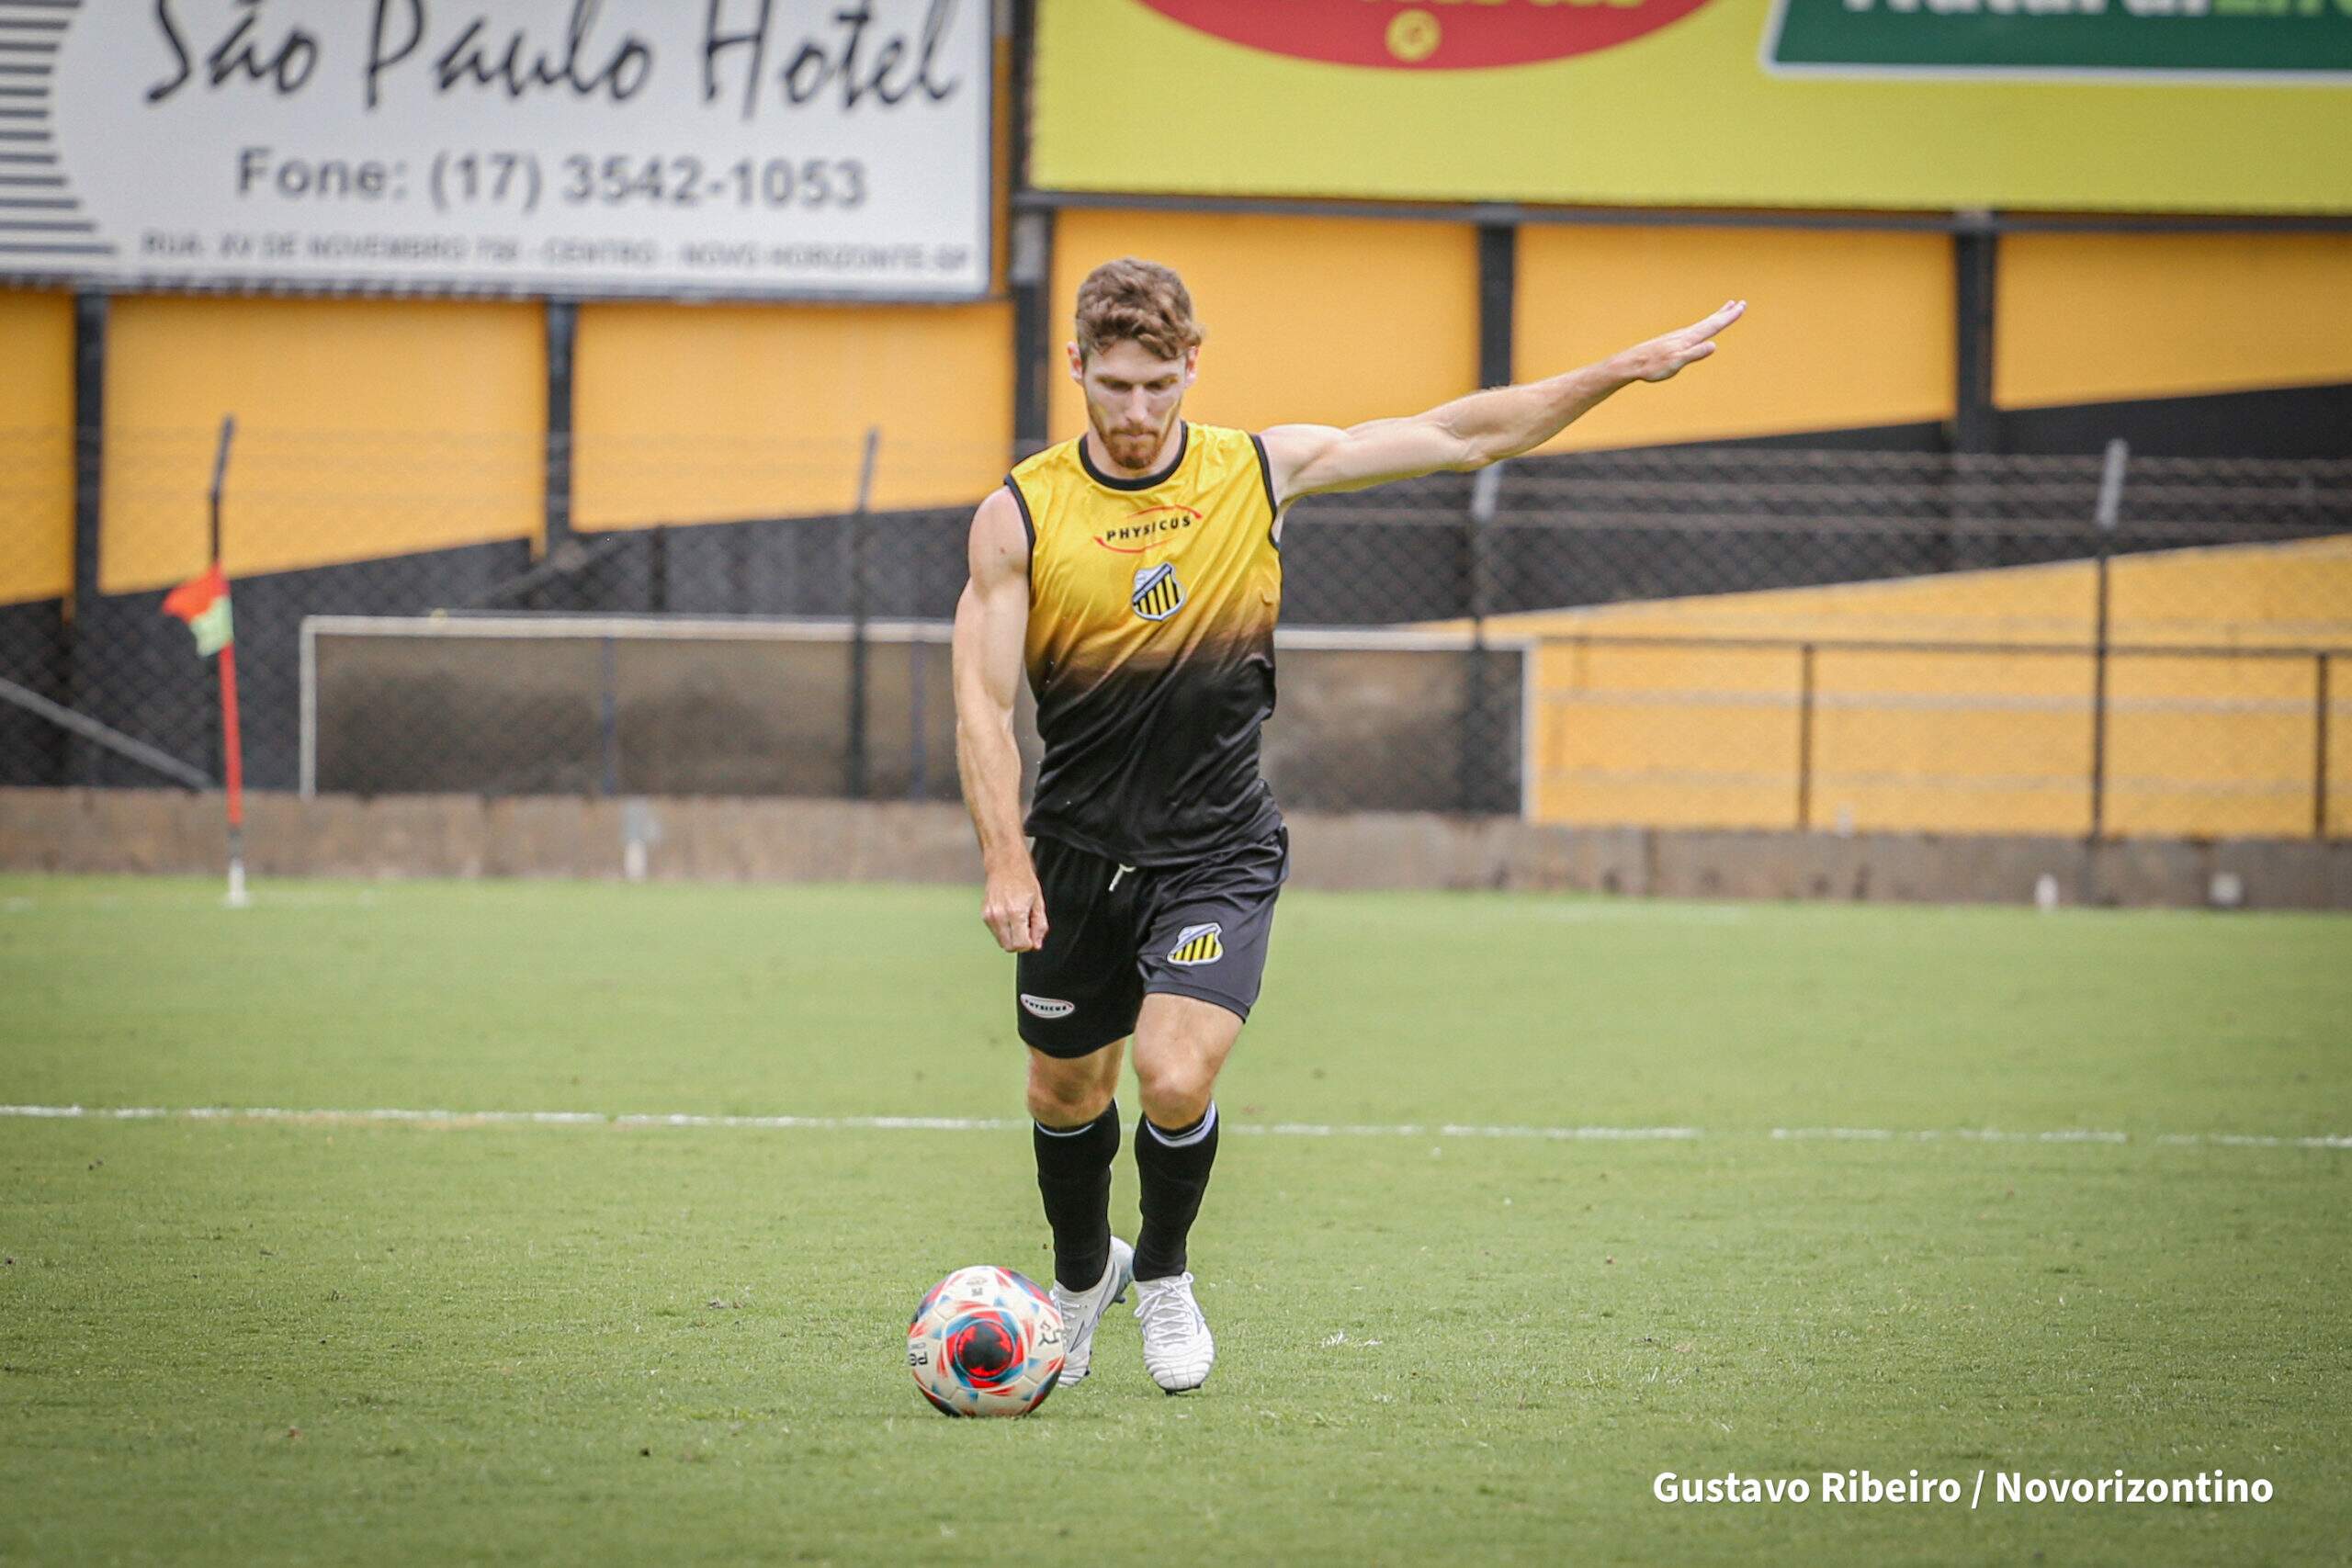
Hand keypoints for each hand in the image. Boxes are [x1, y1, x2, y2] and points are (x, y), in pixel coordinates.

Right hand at [981, 861, 1048, 952]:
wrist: (1004, 864)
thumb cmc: (1023, 879)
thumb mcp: (1038, 902)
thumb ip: (1039, 925)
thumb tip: (1036, 945)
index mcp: (1015, 912)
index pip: (1021, 945)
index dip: (1030, 943)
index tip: (1032, 933)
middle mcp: (1000, 916)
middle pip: (1009, 947)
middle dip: (1019, 942)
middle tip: (1026, 926)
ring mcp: (989, 916)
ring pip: (1001, 942)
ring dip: (1011, 936)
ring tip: (1017, 918)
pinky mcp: (984, 915)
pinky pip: (995, 933)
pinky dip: (1004, 930)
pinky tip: (1009, 915)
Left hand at [1618, 299, 1745, 383]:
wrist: (1631, 363)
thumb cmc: (1653, 366)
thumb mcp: (1676, 363)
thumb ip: (1694, 354)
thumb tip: (1714, 345)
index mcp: (1689, 339)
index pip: (1713, 326)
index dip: (1728, 317)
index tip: (1742, 307)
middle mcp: (1685, 334)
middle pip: (1710, 321)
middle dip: (1726, 313)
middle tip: (1741, 303)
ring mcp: (1679, 337)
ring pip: (1702, 324)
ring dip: (1716, 316)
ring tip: (1726, 309)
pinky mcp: (1673, 341)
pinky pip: (1694, 329)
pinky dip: (1703, 325)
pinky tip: (1702, 328)